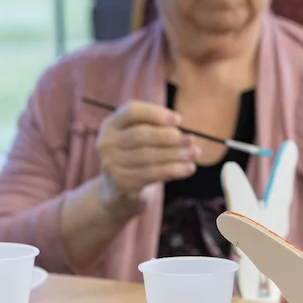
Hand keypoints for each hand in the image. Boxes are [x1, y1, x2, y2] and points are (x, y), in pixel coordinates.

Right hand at [95, 101, 197, 217]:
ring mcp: (112, 165)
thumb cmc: (135, 155)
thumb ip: (155, 128)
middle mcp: (106, 143)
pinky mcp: (123, 183)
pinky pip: (153, 174)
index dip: (156, 113)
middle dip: (169, 137)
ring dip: (176, 154)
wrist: (118, 191)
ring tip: (195, 153)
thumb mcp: (138, 138)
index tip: (179, 120)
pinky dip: (174, 170)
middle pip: (141, 135)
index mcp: (110, 125)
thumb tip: (180, 129)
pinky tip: (189, 168)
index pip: (132, 111)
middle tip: (192, 139)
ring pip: (150, 156)